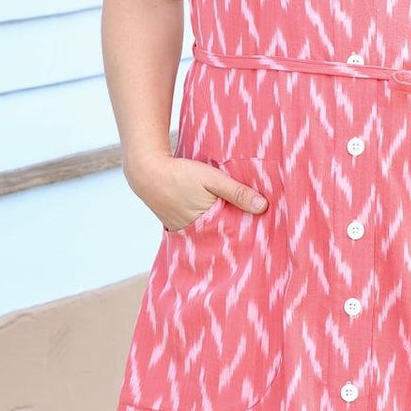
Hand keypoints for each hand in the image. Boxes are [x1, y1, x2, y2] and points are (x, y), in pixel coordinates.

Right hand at [127, 154, 268, 232]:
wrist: (147, 172)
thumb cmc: (181, 174)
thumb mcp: (213, 179)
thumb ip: (237, 192)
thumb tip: (263, 207)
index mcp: (206, 225)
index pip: (233, 236)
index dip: (247, 232)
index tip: (264, 232)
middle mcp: (194, 234)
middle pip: (221, 237)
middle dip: (235, 234)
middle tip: (255, 231)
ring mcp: (183, 232)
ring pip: (209, 235)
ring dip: (220, 230)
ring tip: (238, 225)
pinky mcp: (176, 226)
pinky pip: (196, 231)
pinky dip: (206, 227)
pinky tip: (215, 219)